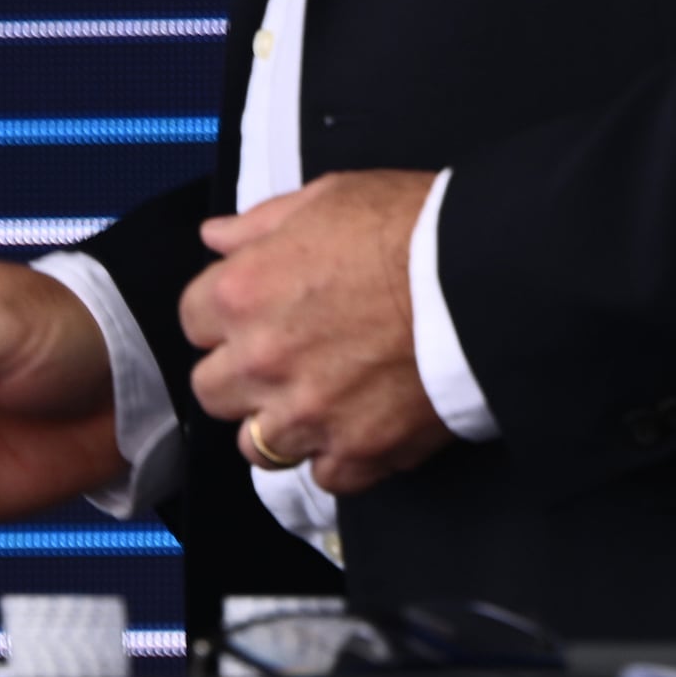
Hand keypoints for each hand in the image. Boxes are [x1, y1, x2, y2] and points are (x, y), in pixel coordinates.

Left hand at [183, 169, 449, 499]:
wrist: (483, 276)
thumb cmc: (409, 227)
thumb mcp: (327, 199)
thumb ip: (260, 225)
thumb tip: (216, 238)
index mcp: (243, 294)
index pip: (192, 321)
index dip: (224, 315)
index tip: (254, 313)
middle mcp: (262, 362)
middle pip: (213, 391)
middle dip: (241, 375)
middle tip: (285, 358)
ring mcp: (308, 415)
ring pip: (258, 445)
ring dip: (282, 424)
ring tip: (321, 398)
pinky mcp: (359, 452)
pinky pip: (325, 477)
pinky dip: (339, 457)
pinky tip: (361, 424)